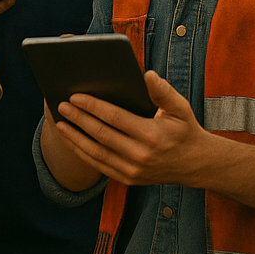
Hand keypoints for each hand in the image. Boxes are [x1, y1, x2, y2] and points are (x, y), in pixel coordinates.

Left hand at [54, 71, 214, 187]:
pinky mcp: (128, 179)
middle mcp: (141, 155)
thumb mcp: (180, 108)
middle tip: (62, 105)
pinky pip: (99, 165)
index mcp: (152, 135)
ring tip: (59, 122)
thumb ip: (162, 91)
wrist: (195, 164)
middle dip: (79, 118)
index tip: (75, 96)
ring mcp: (133, 170)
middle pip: (101, 134)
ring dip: (74, 137)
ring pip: (96, 152)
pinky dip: (82, 152)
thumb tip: (147, 74)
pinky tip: (70, 140)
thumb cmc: (184, 129)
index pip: (115, 118)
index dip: (93, 106)